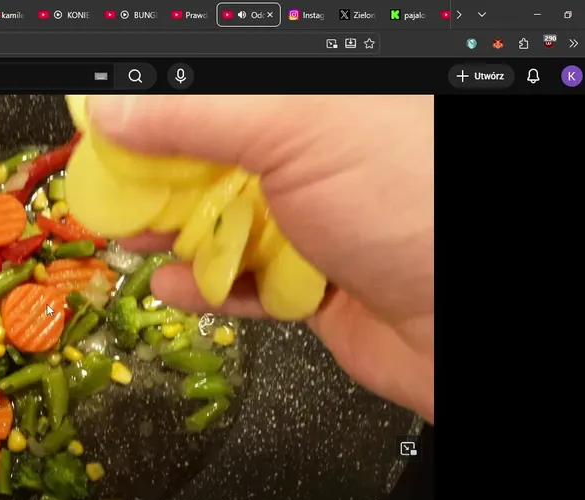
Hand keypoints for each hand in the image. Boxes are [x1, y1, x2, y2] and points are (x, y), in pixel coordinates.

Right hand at [88, 96, 433, 421]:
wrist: (476, 323)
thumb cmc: (412, 204)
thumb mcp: (296, 130)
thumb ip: (197, 113)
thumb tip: (114, 111)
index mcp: (324, 98)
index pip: (222, 91)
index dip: (163, 104)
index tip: (108, 124)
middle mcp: (323, 152)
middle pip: (217, 155)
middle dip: (159, 175)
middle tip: (110, 192)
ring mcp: (321, 219)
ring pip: (225, 221)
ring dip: (174, 234)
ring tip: (129, 239)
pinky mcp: (316, 282)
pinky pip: (246, 281)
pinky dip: (207, 287)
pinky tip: (173, 287)